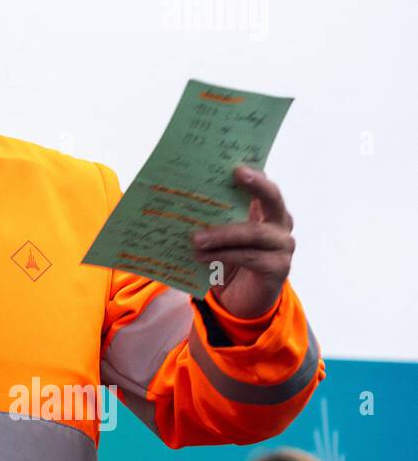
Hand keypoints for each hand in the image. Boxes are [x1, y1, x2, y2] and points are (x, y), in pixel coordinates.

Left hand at [191, 165, 293, 318]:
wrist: (239, 300)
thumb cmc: (226, 260)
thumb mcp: (218, 235)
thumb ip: (211, 216)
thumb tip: (178, 195)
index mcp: (265, 210)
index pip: (263, 183)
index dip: (255, 171)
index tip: (238, 161)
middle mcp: (279, 224)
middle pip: (272, 198)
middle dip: (256, 184)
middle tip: (236, 174)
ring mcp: (282, 246)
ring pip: (255, 232)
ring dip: (222, 233)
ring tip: (195, 238)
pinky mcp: (278, 268)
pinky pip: (250, 257)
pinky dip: (224, 255)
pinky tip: (202, 257)